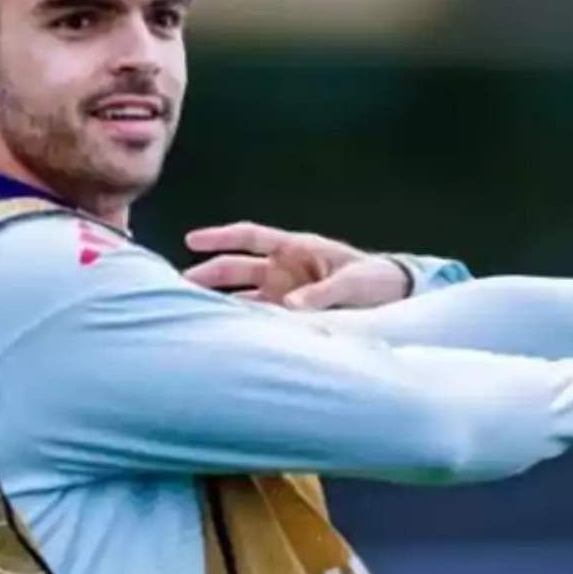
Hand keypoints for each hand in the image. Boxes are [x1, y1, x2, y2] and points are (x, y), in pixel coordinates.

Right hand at [182, 221, 411, 309]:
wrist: (394, 297)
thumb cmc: (375, 279)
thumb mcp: (353, 282)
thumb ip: (323, 293)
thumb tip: (289, 306)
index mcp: (296, 248)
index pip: (250, 237)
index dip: (220, 237)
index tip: (191, 240)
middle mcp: (284, 269)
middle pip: (236, 269)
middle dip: (208, 275)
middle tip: (178, 286)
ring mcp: (284, 292)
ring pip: (242, 296)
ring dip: (219, 304)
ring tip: (190, 316)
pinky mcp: (290, 314)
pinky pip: (260, 318)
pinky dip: (243, 324)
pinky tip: (225, 336)